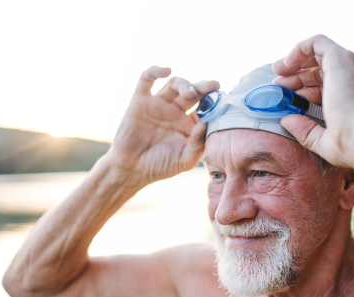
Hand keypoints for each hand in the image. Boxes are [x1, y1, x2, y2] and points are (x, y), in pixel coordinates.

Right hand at [107, 66, 218, 184]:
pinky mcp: (140, 101)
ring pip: (174, 85)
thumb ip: (197, 145)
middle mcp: (175, 111)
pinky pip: (146, 80)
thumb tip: (206, 124)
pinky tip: (166, 70)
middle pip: (193, 92)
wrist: (131, 170)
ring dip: (184, 84)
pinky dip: (155, 71)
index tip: (222, 99)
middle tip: (213, 86)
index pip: (205, 108)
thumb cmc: (159, 167)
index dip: (214, 102)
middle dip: (204, 88)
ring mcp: (158, 104)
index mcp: (189, 124)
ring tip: (190, 93)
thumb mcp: (183, 161)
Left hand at [273, 35, 353, 168]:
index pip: (323, 85)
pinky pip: (317, 43)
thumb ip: (304, 130)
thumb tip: (286, 120)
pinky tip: (286, 65)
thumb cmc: (349, 144)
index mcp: (351, 95)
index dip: (301, 89)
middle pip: (318, 69)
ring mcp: (348, 67)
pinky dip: (299, 49)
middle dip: (295, 76)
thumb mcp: (322, 140)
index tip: (285, 98)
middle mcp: (352, 78)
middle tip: (277, 85)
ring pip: (317, 54)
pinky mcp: (341, 58)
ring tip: (277, 71)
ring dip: (294, 60)